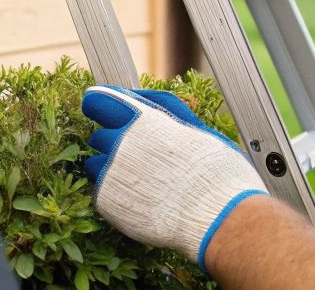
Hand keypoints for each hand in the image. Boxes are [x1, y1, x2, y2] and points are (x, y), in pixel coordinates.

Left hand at [82, 85, 266, 272]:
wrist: (220, 220)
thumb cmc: (216, 173)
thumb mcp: (197, 128)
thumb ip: (163, 108)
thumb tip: (138, 95)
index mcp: (141, 120)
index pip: (97, 102)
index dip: (99, 106)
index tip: (103, 111)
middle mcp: (119, 144)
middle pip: (97, 136)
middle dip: (111, 141)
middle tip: (138, 157)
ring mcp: (111, 175)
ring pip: (95, 165)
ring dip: (110, 169)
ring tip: (142, 182)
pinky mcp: (108, 204)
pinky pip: (100, 193)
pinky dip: (115, 195)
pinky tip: (142, 200)